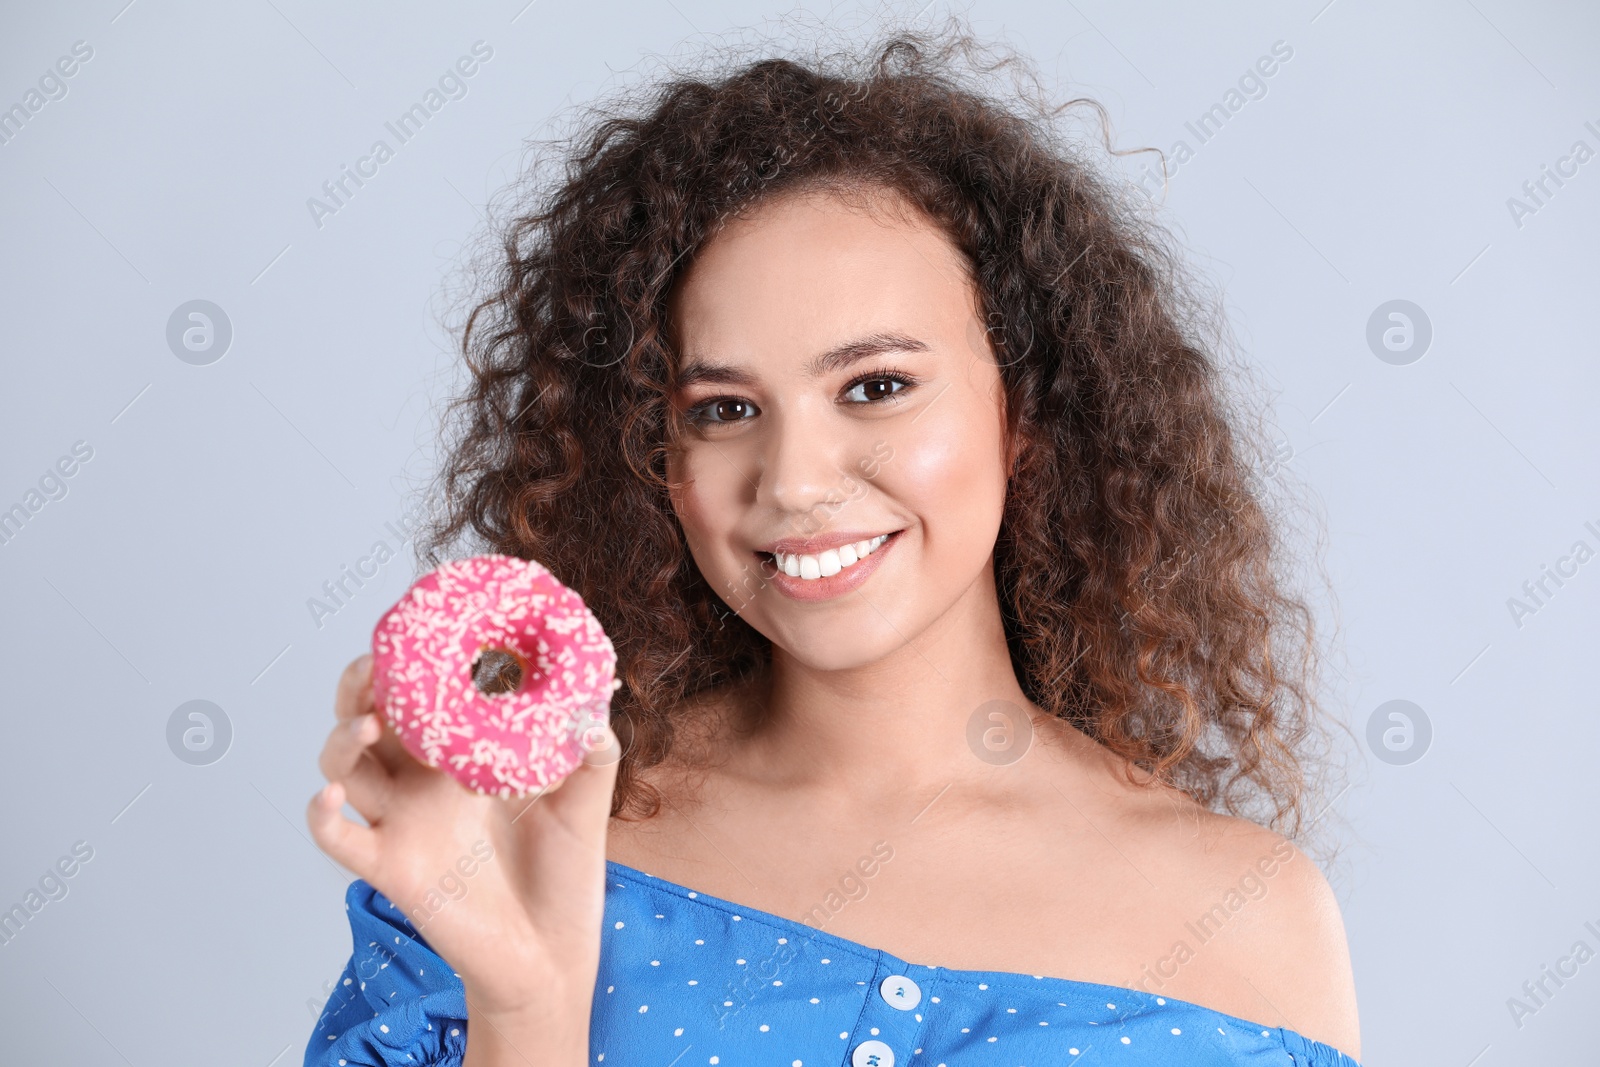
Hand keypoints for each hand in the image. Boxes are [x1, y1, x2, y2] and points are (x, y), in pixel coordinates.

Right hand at [306, 653, 620, 1059]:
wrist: (553, 953)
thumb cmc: (563, 874)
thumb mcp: (586, 802)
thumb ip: (592, 754)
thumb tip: (592, 714)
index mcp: (462, 756)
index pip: (420, 694)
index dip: (409, 658)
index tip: (414, 619)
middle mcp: (422, 783)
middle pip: (366, 716)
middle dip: (359, 684)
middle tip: (376, 666)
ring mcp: (402, 823)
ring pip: (343, 766)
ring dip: (341, 738)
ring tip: (368, 722)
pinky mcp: (393, 868)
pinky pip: (338, 838)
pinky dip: (321, 814)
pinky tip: (330, 794)